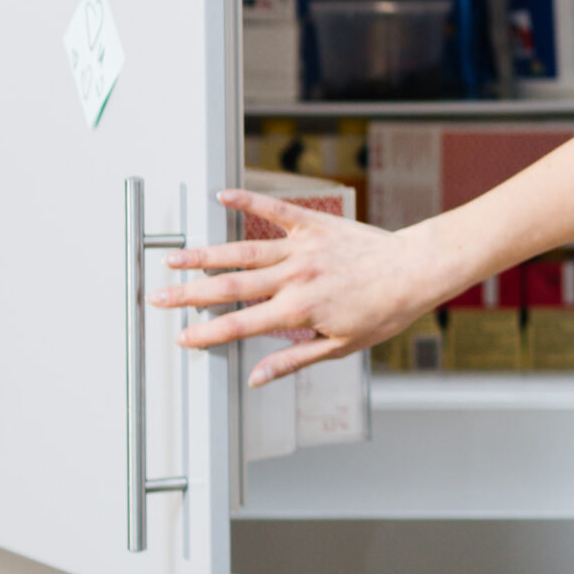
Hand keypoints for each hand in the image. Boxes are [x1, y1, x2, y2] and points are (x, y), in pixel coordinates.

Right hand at [152, 189, 454, 385]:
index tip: (181, 337)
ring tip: (173, 257)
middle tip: (157, 297)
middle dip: (189, 294)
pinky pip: (276, 210)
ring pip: (243, 250)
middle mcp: (295, 277)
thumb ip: (294, 360)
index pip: (240, 325)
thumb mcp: (342, 346)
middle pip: (230, 286)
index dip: (207, 333)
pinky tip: (222, 195)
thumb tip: (257, 378)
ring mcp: (304, 248)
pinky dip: (248, 201)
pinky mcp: (315, 224)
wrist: (416, 270)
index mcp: (299, 310)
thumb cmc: (384, 311)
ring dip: (205, 254)